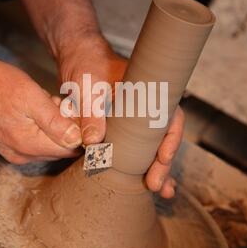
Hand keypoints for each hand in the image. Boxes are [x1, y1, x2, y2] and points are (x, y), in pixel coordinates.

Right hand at [0, 60, 81, 163]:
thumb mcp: (31, 96)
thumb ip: (55, 121)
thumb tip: (77, 139)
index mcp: (32, 145)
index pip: (71, 149)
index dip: (77, 130)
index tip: (70, 111)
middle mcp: (24, 155)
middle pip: (60, 148)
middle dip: (64, 127)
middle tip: (54, 103)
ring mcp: (15, 153)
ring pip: (47, 144)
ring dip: (51, 127)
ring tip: (41, 104)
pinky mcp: (8, 147)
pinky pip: (34, 142)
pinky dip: (38, 128)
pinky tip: (30, 111)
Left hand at [60, 44, 184, 198]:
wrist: (75, 56)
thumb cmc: (86, 62)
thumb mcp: (87, 85)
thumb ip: (90, 112)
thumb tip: (95, 143)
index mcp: (147, 91)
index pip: (169, 116)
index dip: (171, 139)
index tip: (163, 158)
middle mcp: (145, 107)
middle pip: (163, 137)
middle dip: (164, 163)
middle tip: (158, 185)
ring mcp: (134, 119)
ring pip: (152, 146)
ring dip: (156, 168)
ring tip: (161, 191)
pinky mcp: (122, 128)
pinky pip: (134, 148)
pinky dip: (138, 165)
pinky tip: (142, 184)